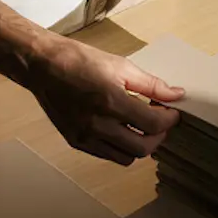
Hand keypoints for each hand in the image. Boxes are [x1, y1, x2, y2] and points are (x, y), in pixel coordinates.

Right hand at [25, 38, 185, 165]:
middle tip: (159, 121)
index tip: (171, 112)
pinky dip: (119, 147)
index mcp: (111, 101)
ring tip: (140, 127)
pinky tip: (120, 130)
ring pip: (126, 157)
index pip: (153, 124)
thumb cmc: (78, 60)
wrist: (42, 66)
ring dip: (139, 145)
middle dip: (158, 136)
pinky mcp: (75, 141)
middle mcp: (98, 124)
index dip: (168, 120)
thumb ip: (150, 84)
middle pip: (143, 148)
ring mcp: (85, 136)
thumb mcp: (119, 65)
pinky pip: (107, 155)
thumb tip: (175, 95)